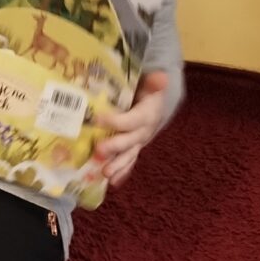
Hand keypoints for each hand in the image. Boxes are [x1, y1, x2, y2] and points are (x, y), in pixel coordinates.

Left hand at [92, 71, 170, 188]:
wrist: (156, 105)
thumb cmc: (147, 93)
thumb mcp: (150, 85)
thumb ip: (153, 82)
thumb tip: (161, 77)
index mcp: (146, 115)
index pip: (131, 120)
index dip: (116, 121)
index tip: (98, 119)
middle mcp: (143, 132)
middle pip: (129, 141)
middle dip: (115, 147)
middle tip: (99, 151)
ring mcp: (138, 143)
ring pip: (129, 156)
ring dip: (117, 166)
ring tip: (105, 174)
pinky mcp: (133, 150)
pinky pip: (129, 163)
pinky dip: (122, 174)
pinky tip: (112, 183)